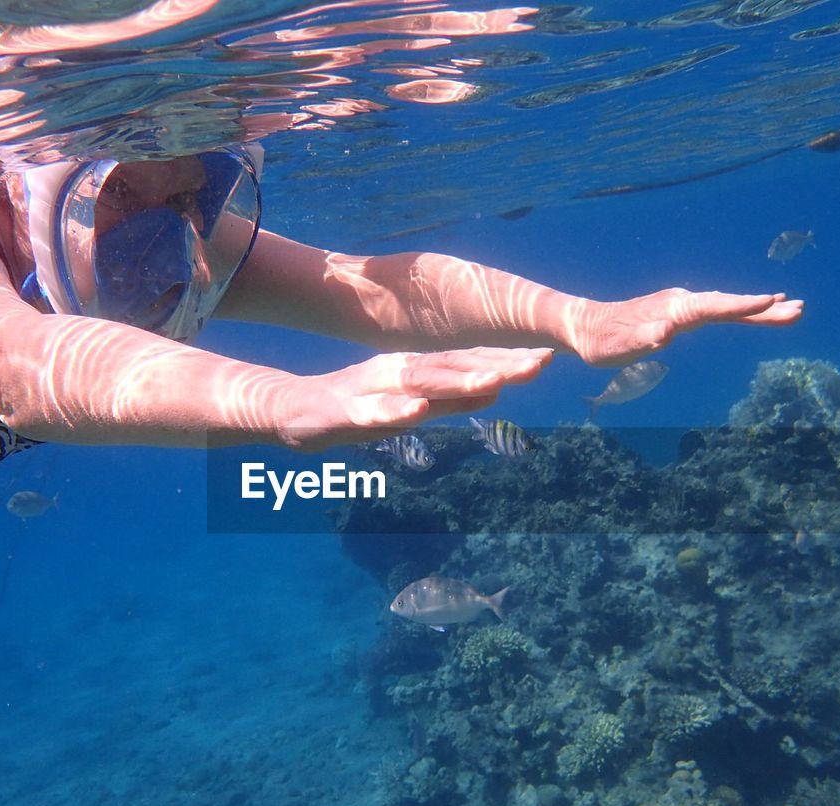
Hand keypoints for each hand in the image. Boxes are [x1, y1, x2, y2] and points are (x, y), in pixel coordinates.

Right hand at [277, 347, 550, 449]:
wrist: (292, 412)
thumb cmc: (357, 408)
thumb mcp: (413, 405)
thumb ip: (451, 399)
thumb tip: (497, 390)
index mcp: (417, 369)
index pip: (469, 363)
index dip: (507, 361)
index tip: (547, 357)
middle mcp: (400, 371)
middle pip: (455, 367)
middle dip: (497, 365)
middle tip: (539, 363)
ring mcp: (374, 389)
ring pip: (420, 384)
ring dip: (457, 382)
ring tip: (494, 381)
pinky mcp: (347, 412)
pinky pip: (373, 413)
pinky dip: (395, 412)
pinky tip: (416, 412)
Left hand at [569, 289, 802, 366]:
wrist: (586, 328)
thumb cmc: (603, 342)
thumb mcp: (620, 346)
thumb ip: (643, 338)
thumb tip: (665, 333)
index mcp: (674, 309)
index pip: (714, 307)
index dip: (742, 307)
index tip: (770, 301)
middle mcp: (682, 303)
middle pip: (730, 305)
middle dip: (764, 309)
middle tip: (799, 310)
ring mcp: (683, 306)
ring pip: (728, 306)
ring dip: (760, 309)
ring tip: (792, 309)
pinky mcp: (681, 313)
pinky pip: (719, 311)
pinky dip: (742, 310)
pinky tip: (758, 309)